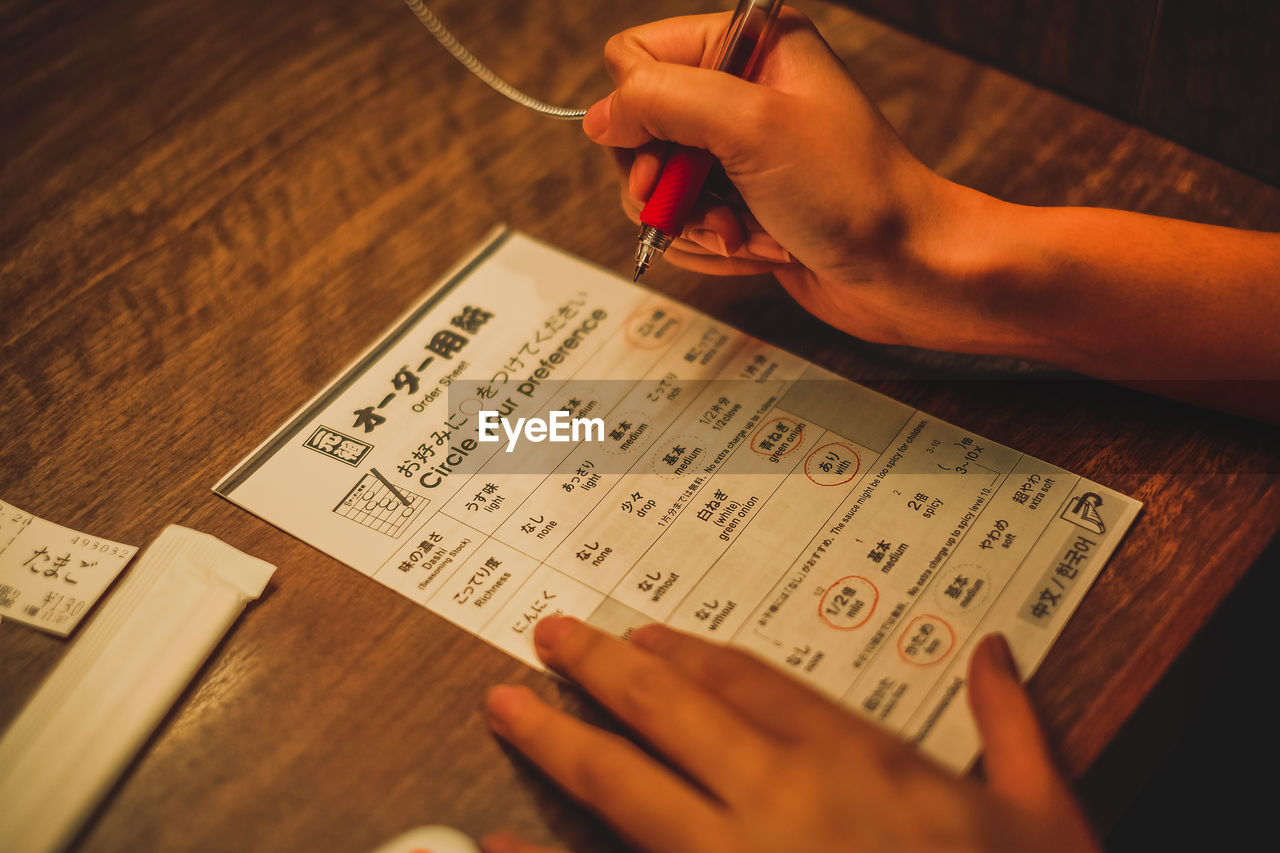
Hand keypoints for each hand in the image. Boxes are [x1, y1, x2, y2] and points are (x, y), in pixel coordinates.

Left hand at [480, 616, 1100, 852]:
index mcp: (854, 762)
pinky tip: (495, 846)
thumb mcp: (1044, 813)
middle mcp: (780, 801)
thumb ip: (1011, 723)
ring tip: (504, 706)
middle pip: (668, 711)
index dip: (688, 652)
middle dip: (601, 668)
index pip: (749, 681)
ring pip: (624, 787)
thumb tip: (994, 653)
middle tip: (551, 637)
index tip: (646, 635)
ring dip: (557, 740)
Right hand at [583, 10, 1030, 356]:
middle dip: (669, 181)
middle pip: (639, 128)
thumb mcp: (752, 127)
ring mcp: (739, 153)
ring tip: (744, 230)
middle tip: (707, 200)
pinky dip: (711, 248)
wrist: (906, 272)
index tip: (672, 155)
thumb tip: (600, 117)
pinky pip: (683, 227)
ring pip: (656, 186)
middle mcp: (741, 93)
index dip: (640, 112)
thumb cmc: (857, 194)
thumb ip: (663, 102)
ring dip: (693, 222)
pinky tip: (758, 248)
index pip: (638, 58)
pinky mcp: (740, 203)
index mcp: (751, 47)